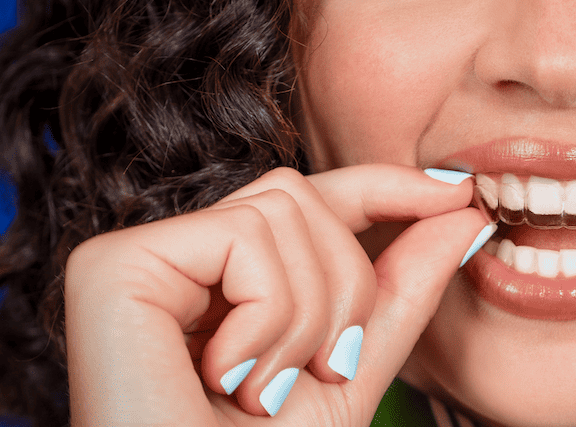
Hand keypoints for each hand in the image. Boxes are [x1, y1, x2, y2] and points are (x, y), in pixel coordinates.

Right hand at [64, 165, 491, 425]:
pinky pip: (244, 236)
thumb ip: (400, 291)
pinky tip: (226, 376)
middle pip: (305, 195)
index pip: (311, 199)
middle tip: (322, 370)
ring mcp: (140, 257)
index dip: (386, 185)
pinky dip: (267, 317)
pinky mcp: (114, 264)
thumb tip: (462, 213)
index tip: (458, 192)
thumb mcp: (351, 374)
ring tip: (261, 389)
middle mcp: (176, 258)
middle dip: (349, 286)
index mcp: (224, 282)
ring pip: (283, 208)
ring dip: (306, 315)